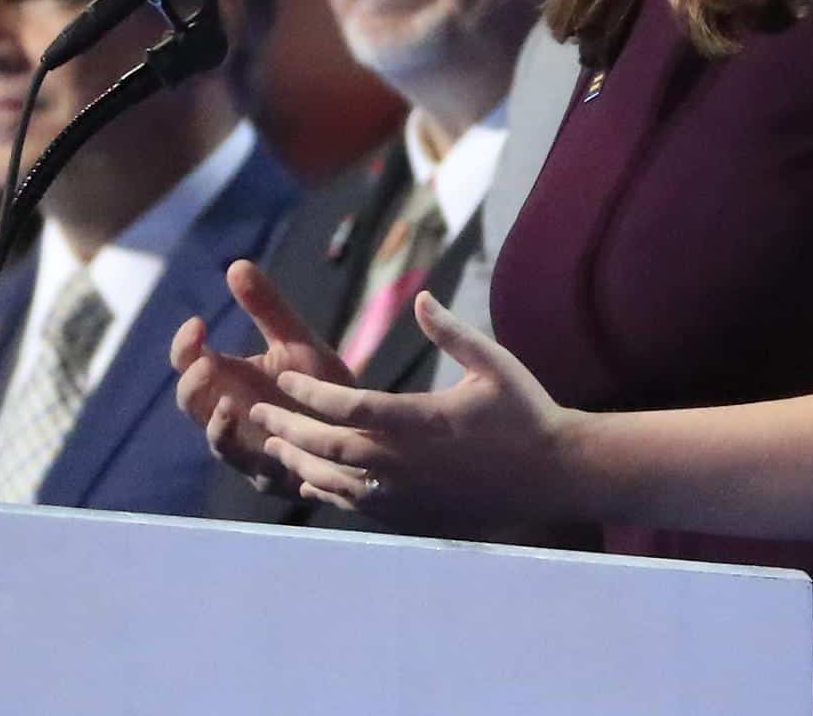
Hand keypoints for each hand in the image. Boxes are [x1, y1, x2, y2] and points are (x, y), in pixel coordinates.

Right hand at [171, 260, 353, 494]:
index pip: (190, 361)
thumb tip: (236, 264)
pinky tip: (266, 438)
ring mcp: (248, 446)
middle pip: (191, 402)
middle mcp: (230, 413)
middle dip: (193, 384)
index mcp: (230, 378)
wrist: (363, 428)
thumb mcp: (295, 341)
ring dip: (216, 425)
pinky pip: (254, 469)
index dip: (185, 345)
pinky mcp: (272, 473)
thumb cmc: (321, 384)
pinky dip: (257, 456)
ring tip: (227, 403)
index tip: (197, 324)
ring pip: (216, 441)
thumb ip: (267, 308)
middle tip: (204, 362)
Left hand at [243, 290, 581, 527]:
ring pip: (336, 481)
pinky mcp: (413, 514)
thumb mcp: (492, 362)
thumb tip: (420, 298)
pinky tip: (310, 477)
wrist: (554, 475)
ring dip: (300, 461)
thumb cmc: (526, 411)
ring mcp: (408, 494)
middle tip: (258, 412)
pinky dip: (327, 489)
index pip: (350, 407)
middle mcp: (407, 461)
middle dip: (289, 427)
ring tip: (273, 444)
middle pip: (330, 447)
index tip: (282, 379)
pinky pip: (357, 505)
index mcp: (422, 420)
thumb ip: (450, 331)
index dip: (311, 393)